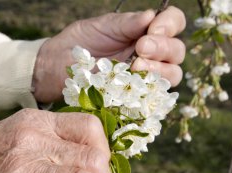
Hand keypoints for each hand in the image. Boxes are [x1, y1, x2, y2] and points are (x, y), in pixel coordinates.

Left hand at [33, 6, 185, 101]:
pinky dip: (150, 91)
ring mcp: (141, 78)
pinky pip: (153, 98)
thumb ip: (125, 24)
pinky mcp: (131, 98)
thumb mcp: (100, 27)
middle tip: (140, 48)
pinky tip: (136, 85)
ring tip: (136, 67)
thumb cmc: (77, 44)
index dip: (169, 25)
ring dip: (160, 70)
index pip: (172, 24)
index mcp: (143, 32)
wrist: (55, 68)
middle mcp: (147, 55)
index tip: (152, 29)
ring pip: (171, 75)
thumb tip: (151, 16)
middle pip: (176, 52)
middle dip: (163, 48)